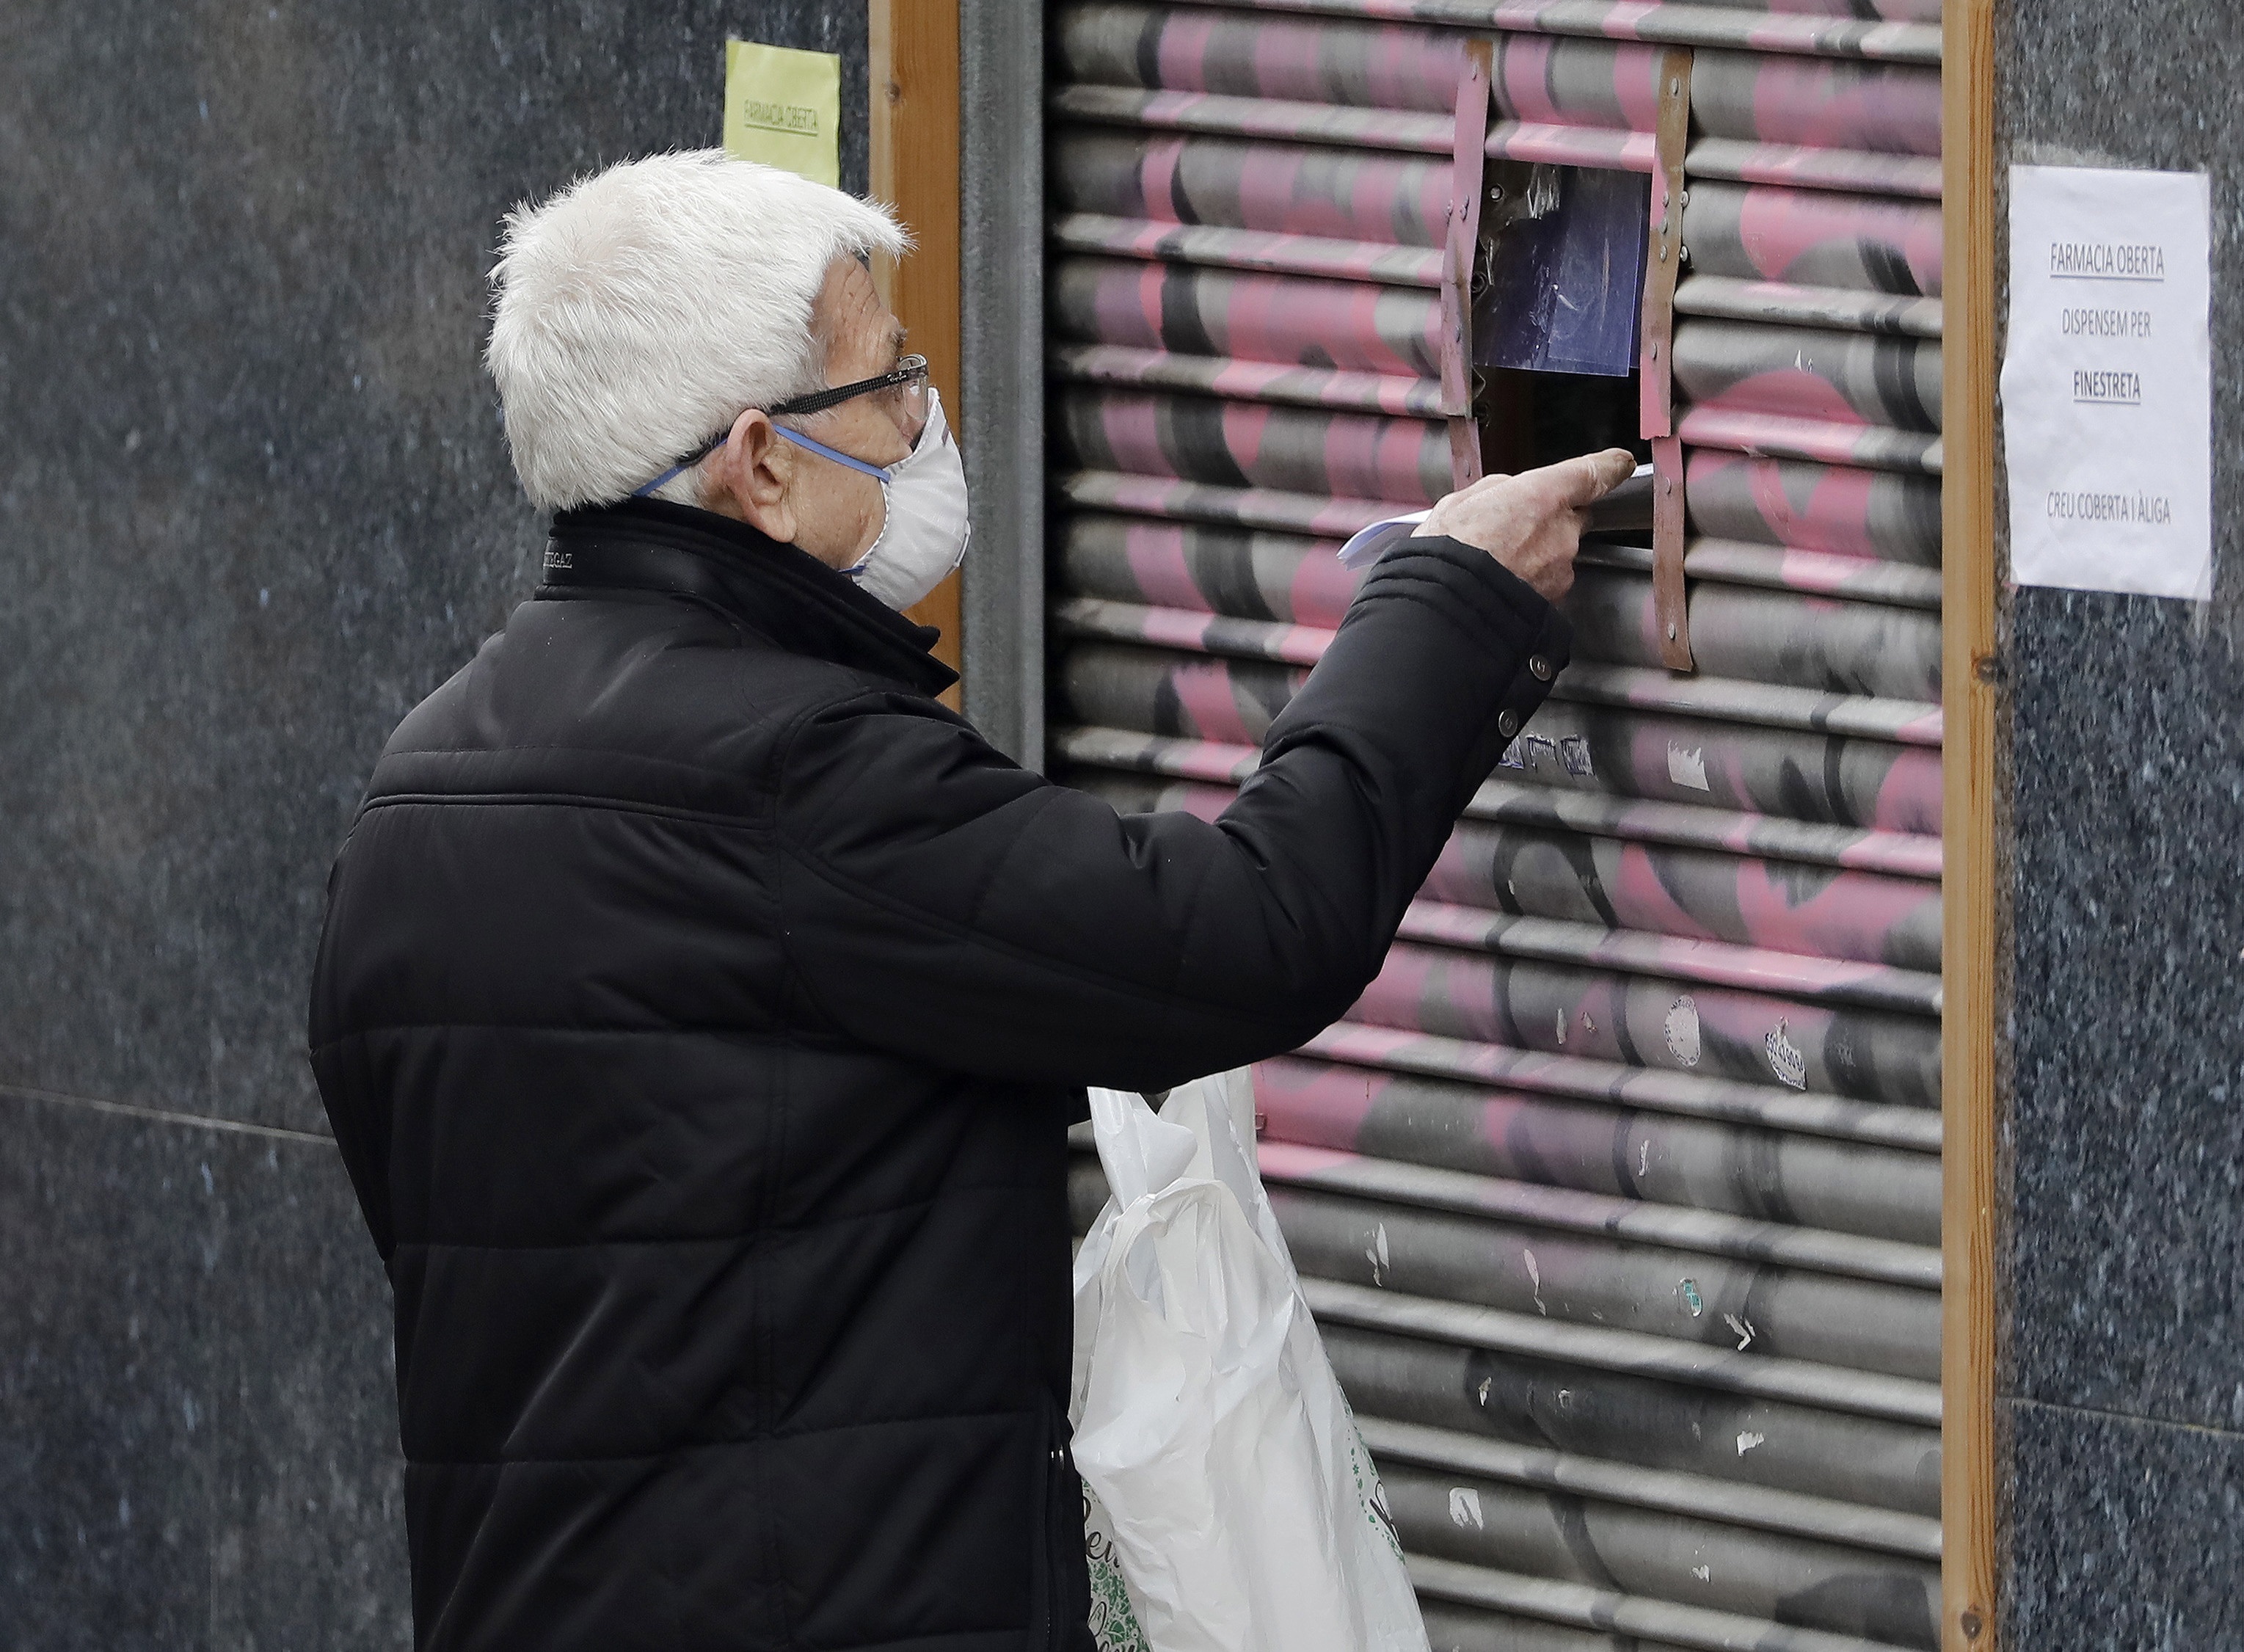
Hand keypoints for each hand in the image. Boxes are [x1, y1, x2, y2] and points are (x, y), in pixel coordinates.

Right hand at [1412, 448, 1637, 602]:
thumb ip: (1497, 490)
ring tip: (1498, 563)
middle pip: (1575, 517)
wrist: (1445, 609)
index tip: (1620, 463)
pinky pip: (1550, 581)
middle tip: (1514, 529)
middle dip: (1554, 520)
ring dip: (1538, 554)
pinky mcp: (1556, 598)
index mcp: (1542, 495)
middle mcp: (1562, 530)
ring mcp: (1562, 568)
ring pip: (1560, 552)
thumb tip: (1510, 493)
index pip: (1592, 473)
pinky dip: (1533, 580)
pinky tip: (1503, 583)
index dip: (1609, 466)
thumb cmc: (1447, 556)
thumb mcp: (1460, 503)